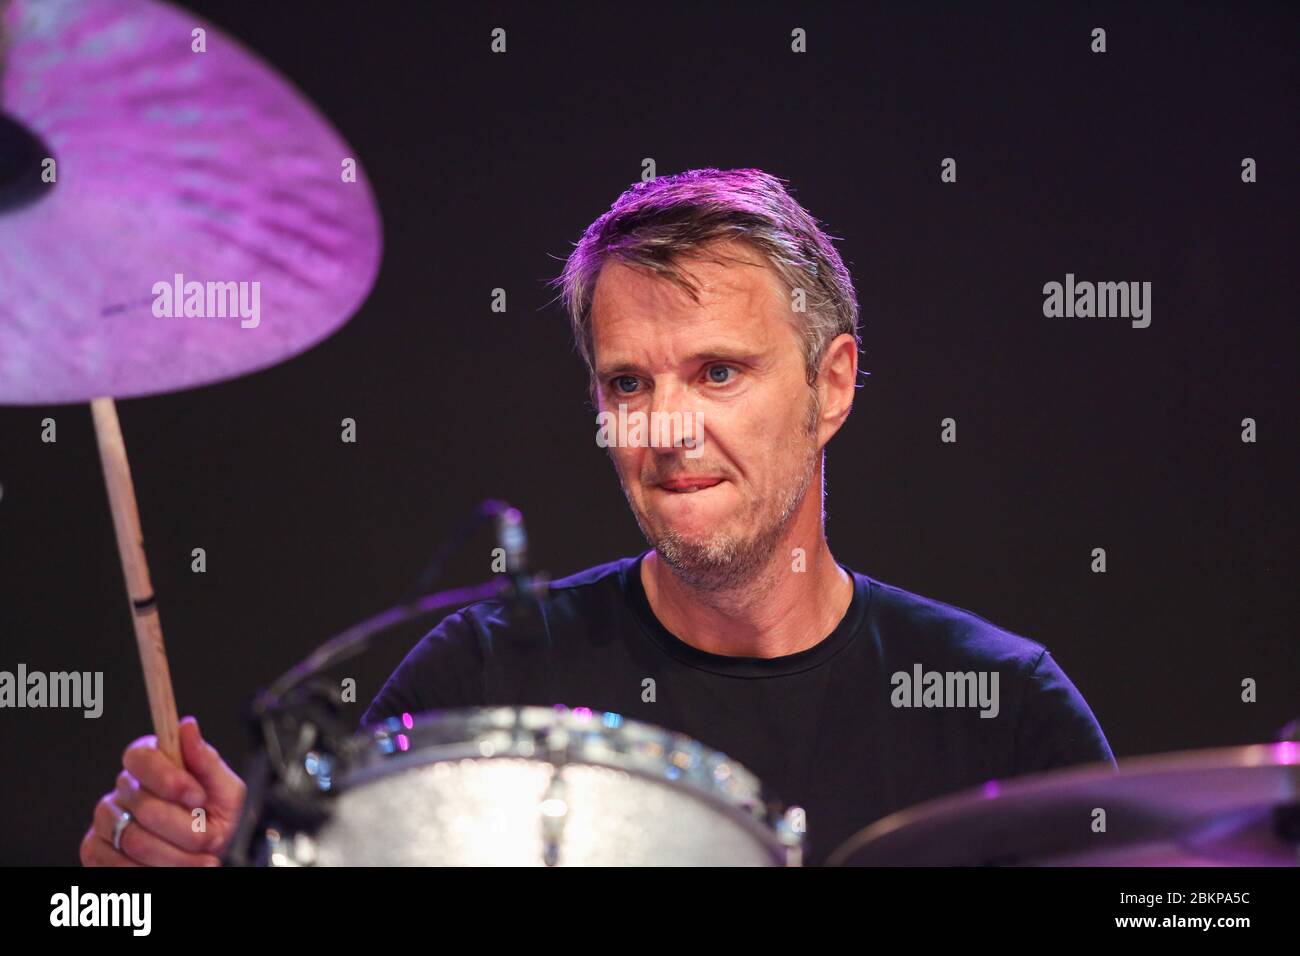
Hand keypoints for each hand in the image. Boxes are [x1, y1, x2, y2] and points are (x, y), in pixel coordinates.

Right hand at [80, 716, 246, 865]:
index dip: (169, 779)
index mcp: (154, 763)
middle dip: (185, 828)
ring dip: (174, 856)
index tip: (197, 798)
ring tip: (200, 859)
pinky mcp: (96, 849)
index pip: (141, 757)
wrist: (211, 855)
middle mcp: (125, 788)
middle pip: (143, 806)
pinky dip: (148, 871)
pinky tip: (170, 869)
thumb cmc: (219, 819)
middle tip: (209, 837)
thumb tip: (187, 726)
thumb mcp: (225, 789)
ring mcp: (107, 819)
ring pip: (133, 839)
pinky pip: (114, 863)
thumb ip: (206, 760)